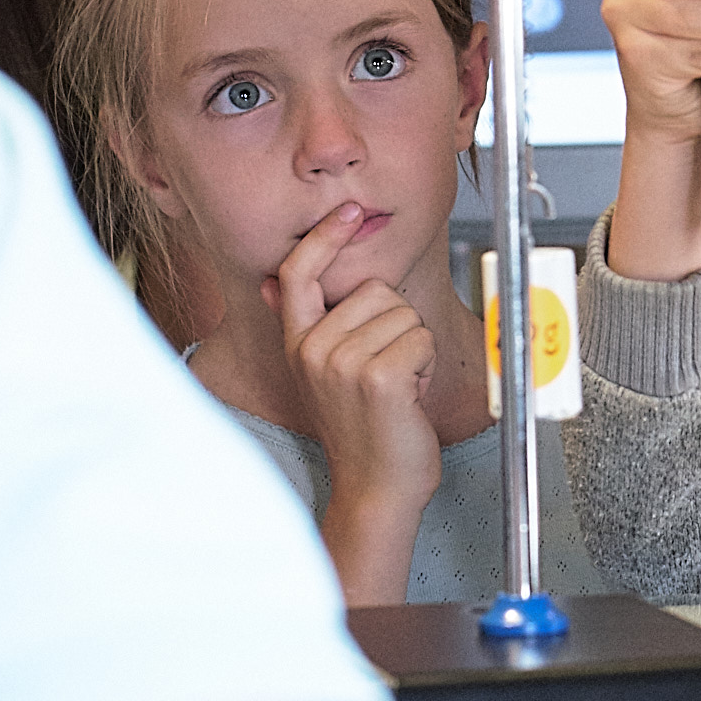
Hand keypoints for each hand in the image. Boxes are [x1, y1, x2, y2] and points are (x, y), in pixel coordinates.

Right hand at [264, 204, 442, 529]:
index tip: (349, 211)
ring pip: (405, 313)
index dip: (324, 236)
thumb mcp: (326, 373)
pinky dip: (426, 365)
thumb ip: (313, 327)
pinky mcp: (377, 377)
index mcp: (299, 343)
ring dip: (414, 348)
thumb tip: (273, 284)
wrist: (376, 489)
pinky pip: (421, 338)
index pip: (300, 273)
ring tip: (397, 387)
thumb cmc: (365, 429)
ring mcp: (342, 363)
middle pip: (376, 289)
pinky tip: (409, 397)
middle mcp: (312, 350)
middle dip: (397, 323)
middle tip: (386, 371)